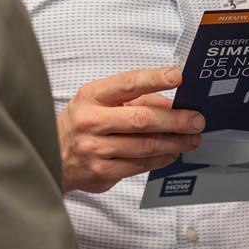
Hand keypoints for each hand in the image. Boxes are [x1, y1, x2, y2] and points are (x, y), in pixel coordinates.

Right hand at [57, 67, 205, 193]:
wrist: (51, 155)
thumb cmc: (82, 123)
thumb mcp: (99, 102)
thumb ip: (134, 100)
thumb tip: (172, 104)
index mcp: (90, 97)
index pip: (127, 83)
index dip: (154, 78)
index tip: (178, 75)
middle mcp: (90, 122)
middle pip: (142, 119)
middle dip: (175, 119)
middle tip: (197, 120)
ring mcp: (95, 150)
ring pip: (145, 146)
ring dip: (175, 142)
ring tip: (192, 138)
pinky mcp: (102, 173)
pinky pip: (140, 165)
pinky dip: (161, 158)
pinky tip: (173, 152)